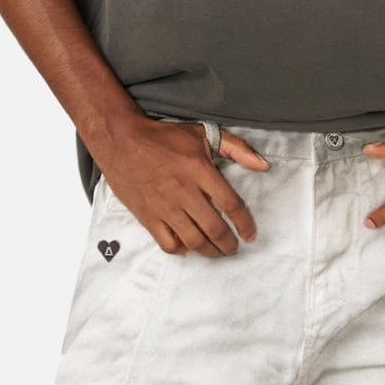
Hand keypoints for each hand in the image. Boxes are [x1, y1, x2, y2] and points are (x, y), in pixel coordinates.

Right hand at [95, 118, 270, 254]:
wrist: (120, 139)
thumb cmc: (163, 136)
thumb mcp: (202, 133)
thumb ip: (236, 148)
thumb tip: (264, 165)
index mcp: (200, 170)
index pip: (231, 205)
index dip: (245, 224)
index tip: (250, 235)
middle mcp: (184, 191)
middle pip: (215, 229)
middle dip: (229, 245)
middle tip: (233, 248)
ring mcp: (164, 206)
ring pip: (193, 241)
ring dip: (209, 251)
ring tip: (215, 251)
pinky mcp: (147, 216)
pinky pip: (168, 243)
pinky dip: (182, 249)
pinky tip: (187, 245)